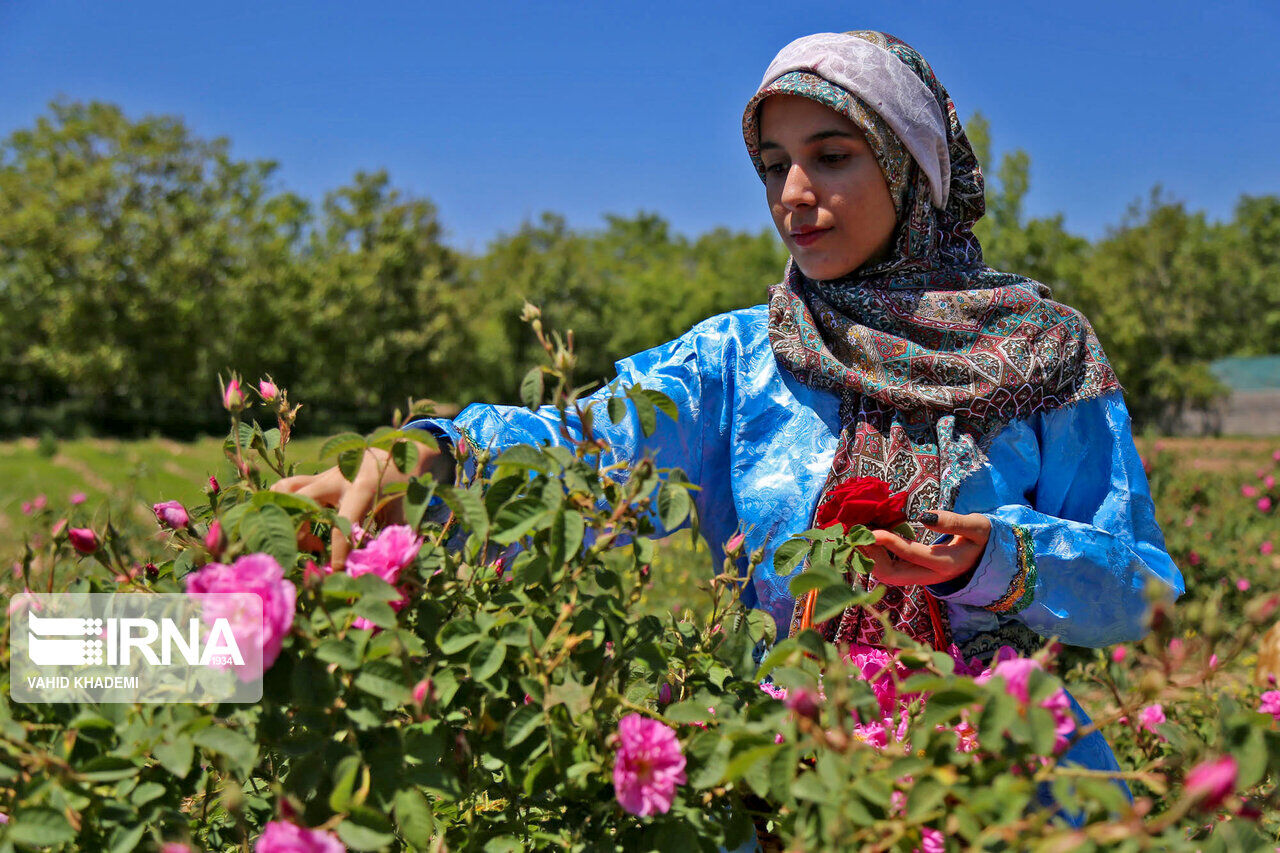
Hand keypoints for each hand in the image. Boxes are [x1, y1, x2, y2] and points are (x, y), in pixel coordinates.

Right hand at [271, 442, 452, 569]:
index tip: (336, 572)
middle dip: (299, 533)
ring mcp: (323, 475)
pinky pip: (289, 489)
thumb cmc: (405, 484)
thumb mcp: (406, 510)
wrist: (402, 450)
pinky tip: (304, 523)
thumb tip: (387, 570)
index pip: (341, 525)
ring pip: (284, 490)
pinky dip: (288, 507)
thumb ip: (393, 537)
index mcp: (361, 488)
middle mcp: (337, 479)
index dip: (338, 553)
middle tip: (317, 548)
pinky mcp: (318, 476)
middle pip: (300, 503)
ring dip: (287, 516)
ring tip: (306, 535)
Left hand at [858, 510, 990, 587]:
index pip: (911, 555)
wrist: (986, 558)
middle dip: (871, 555)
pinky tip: (869, 537)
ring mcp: (919, 577)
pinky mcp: (913, 574)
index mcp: (945, 564)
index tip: (872, 530)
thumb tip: (925, 516)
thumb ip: (954, 522)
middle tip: (857, 533)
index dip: (889, 542)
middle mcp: (929, 577)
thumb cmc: (982, 539)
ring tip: (859, 533)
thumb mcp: (977, 527)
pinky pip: (889, 568)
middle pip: (891, 575)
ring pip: (886, 574)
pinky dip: (876, 554)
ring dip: (870, 555)